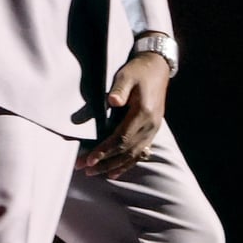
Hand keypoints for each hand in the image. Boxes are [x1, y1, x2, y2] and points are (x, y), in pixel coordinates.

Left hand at [76, 52, 169, 178]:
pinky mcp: (152, 131)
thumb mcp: (127, 75)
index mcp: (143, 113)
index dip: (105, 151)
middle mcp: (150, 126)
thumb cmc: (139, 71)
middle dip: (104, 162)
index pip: (121, 138)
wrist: (158, 68)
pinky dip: (127, 165)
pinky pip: (140, 153)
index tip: (89, 160)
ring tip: (95, 173)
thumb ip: (120, 89)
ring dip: (113, 166)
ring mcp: (153, 130)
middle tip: (85, 170)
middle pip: (125, 151)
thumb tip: (113, 101)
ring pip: (132, 155)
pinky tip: (114, 173)